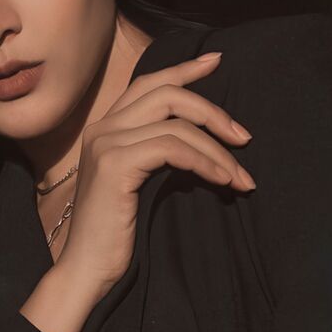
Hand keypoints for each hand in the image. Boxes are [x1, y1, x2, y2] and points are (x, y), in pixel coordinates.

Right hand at [53, 48, 254, 297]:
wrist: (87, 270)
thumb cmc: (117, 235)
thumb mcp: (138, 185)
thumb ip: (156, 155)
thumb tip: (204, 140)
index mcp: (105, 128)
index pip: (149, 84)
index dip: (185, 69)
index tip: (217, 61)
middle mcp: (102, 128)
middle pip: (167, 93)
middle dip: (213, 112)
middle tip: (244, 138)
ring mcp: (106, 144)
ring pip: (176, 123)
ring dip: (218, 150)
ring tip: (240, 177)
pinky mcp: (115, 165)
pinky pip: (173, 147)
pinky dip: (204, 161)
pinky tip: (222, 180)